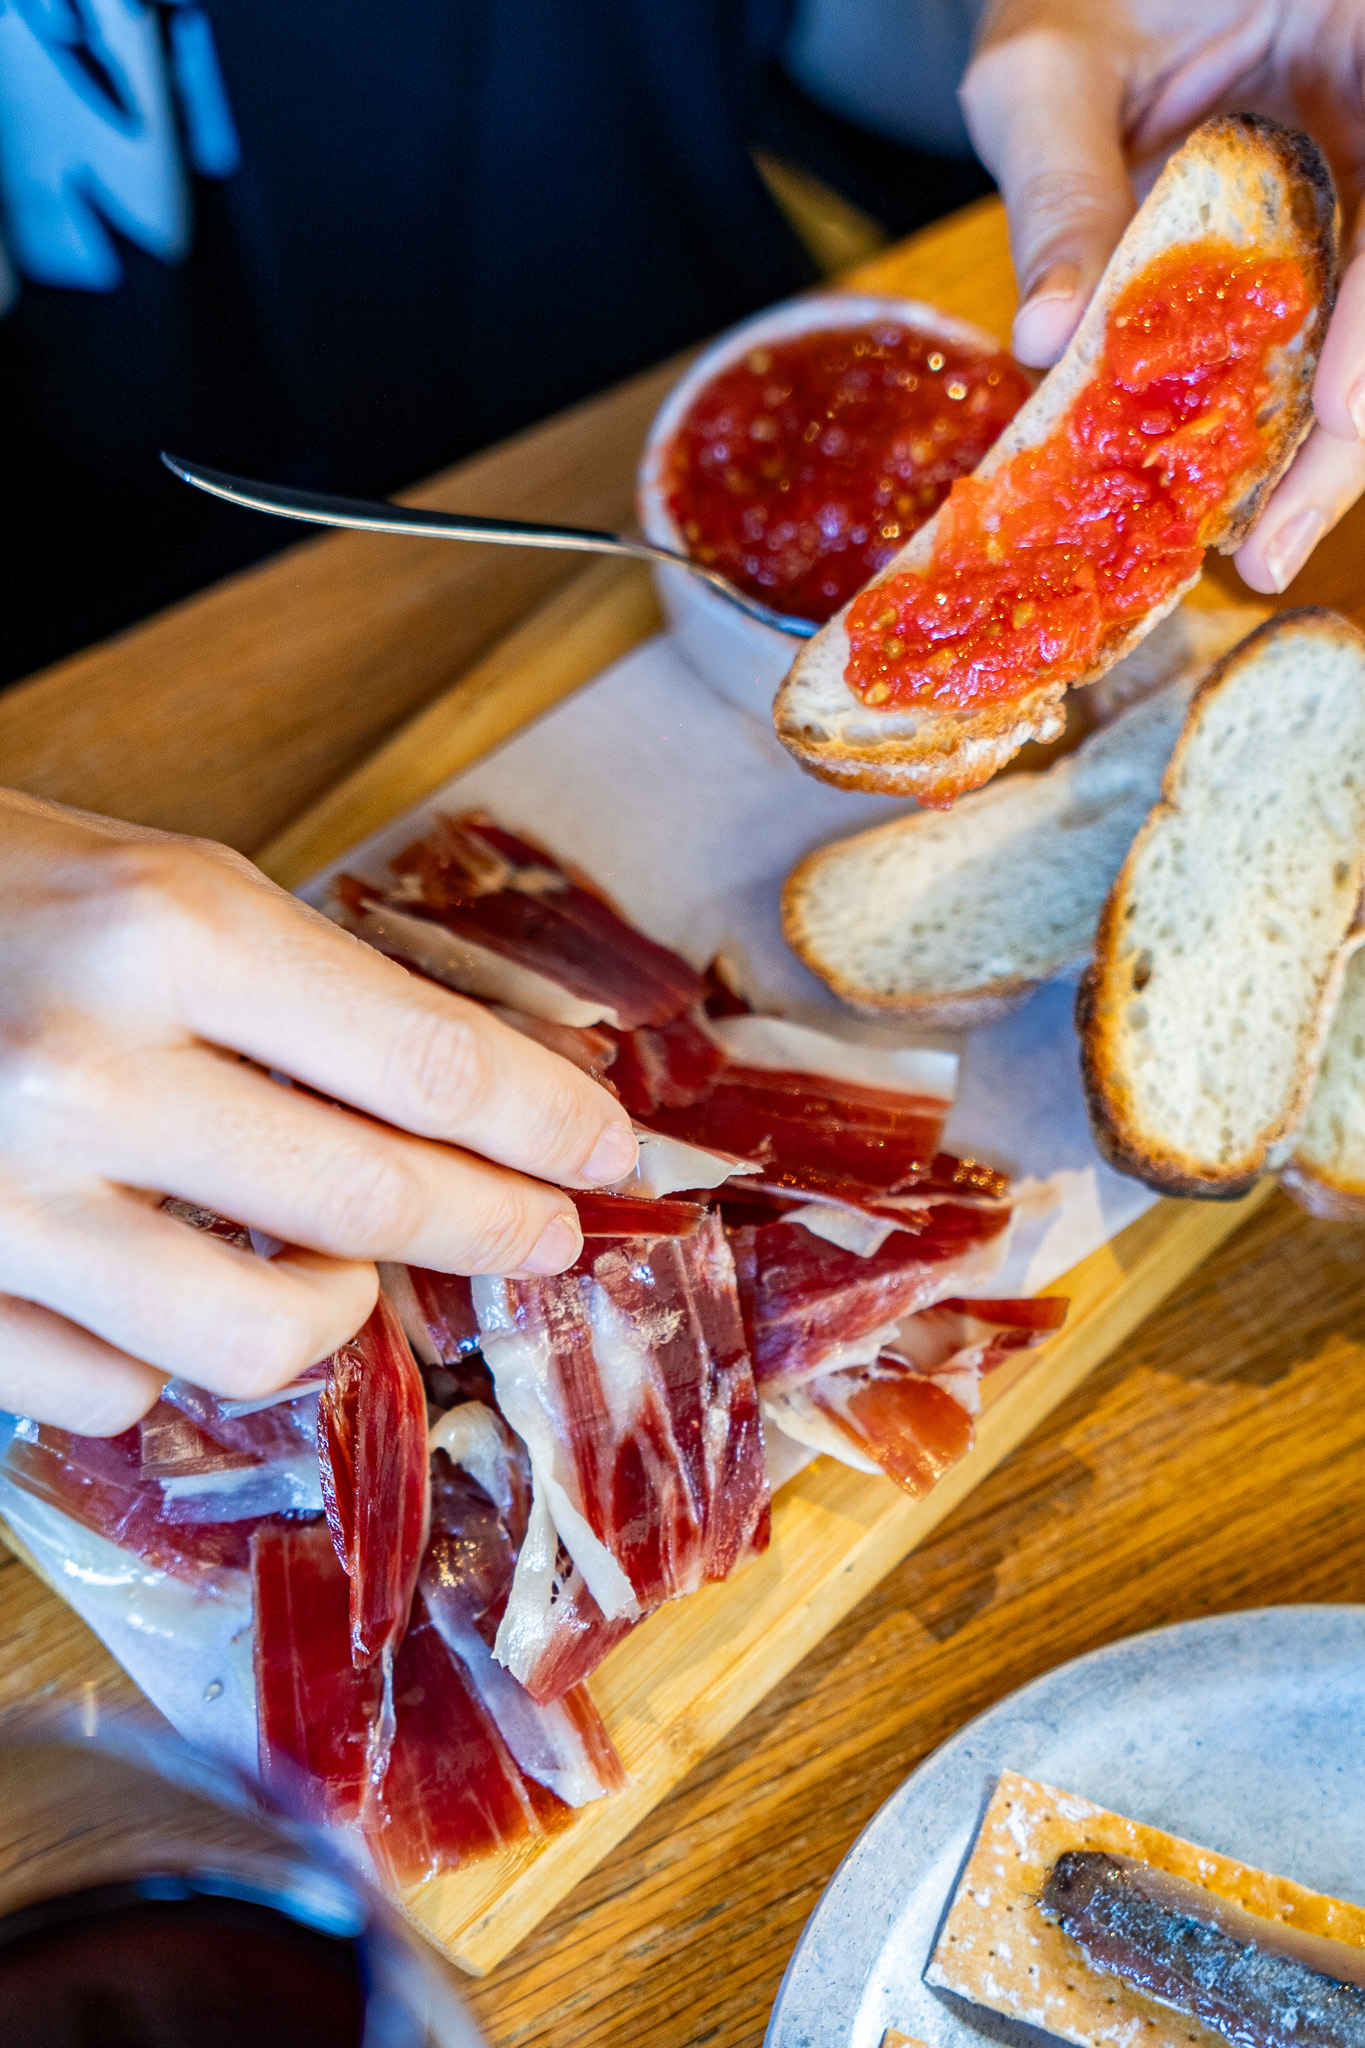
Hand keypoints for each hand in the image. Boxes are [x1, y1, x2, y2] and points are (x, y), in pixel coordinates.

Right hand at [0, 790, 637, 1433]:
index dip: (545, 1121)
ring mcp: (3, 1200)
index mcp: (165, 930)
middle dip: (495, 1225)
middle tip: (543, 1234)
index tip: (606, 1152)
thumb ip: (313, 994)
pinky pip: (113, 1391)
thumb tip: (490, 1093)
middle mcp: (88, 1069)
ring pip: (257, 1339)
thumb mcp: (164, 887)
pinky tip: (157, 1294)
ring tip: (339, 1274)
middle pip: (373, 1203)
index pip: (429, 1062)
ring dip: (333, 1313)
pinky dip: (161, 1359)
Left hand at [961, 0, 1364, 592]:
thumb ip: (1059, 188)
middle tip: (1277, 543)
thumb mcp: (1044, 70)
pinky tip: (1240, 489)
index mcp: (1362, 21)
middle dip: (1355, 421)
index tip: (1339, 410)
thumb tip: (1051, 339)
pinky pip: (1327, 328)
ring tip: (1260, 545)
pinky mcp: (1337, 226)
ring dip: (1330, 441)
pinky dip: (1287, 409)